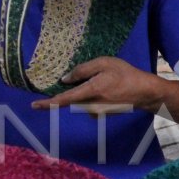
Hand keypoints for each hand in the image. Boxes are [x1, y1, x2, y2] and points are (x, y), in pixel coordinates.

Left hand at [31, 56, 158, 115]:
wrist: (144, 93)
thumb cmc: (126, 74)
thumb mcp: (104, 63)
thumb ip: (82, 70)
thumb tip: (65, 80)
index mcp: (90, 91)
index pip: (64, 100)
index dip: (48, 103)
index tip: (34, 105)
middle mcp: (91, 106)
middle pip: (72, 100)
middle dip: (73, 91)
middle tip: (91, 80)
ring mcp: (97, 112)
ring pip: (81, 101)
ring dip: (85, 92)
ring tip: (105, 82)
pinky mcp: (102, 114)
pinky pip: (90, 104)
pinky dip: (93, 96)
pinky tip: (108, 89)